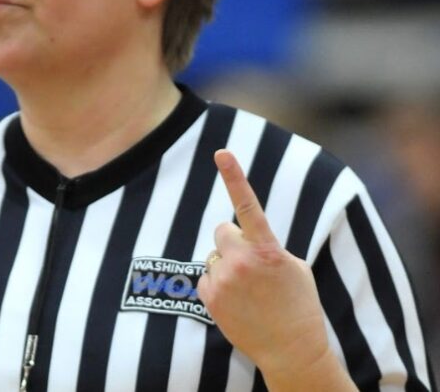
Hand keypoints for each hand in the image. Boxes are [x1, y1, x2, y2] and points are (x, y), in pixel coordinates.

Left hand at [197, 150, 349, 389]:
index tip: (221, 152)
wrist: (292, 351)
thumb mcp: (293, 266)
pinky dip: (217, 285)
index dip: (234, 175)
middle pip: (222, 230)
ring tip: (248, 291)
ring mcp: (224, 279)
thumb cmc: (298, 304)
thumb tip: (242, 235)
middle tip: (251, 266)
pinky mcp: (210, 297)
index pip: (247, 204)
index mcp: (267, 248)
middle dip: (232, 242)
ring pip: (214, 255)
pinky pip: (206, 277)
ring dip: (226, 266)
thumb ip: (266, 245)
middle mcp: (242, 260)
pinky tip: (237, 302)